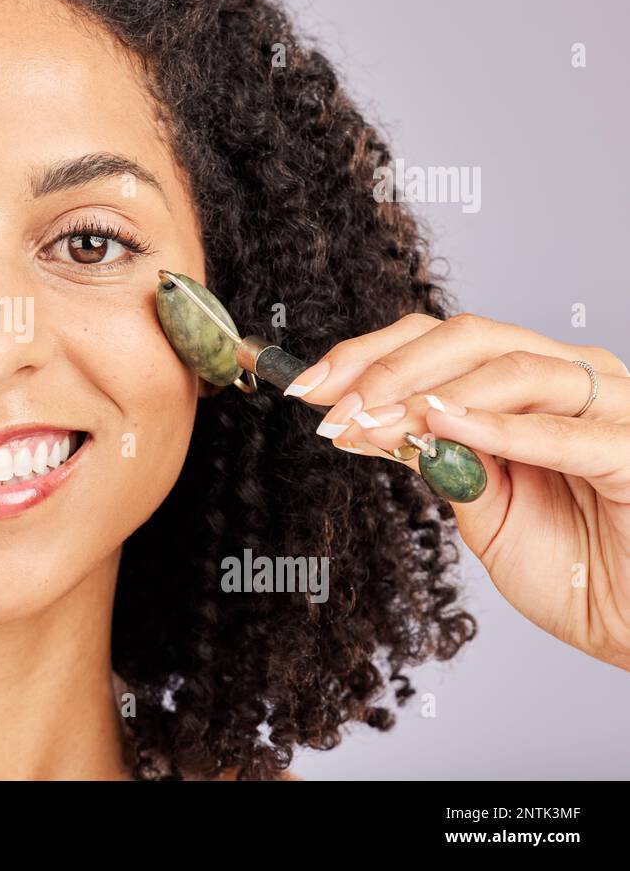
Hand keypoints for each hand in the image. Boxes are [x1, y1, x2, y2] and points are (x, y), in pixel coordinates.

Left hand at [285, 313, 629, 671]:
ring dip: (430, 396)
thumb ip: (440, 460)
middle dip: (387, 371)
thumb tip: (372, 423)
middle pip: (469, 338)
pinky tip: (446, 427)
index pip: (442, 341)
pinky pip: (565, 431)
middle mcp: (574, 379)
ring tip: (376, 425)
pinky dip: (498, 426)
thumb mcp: (483, 510)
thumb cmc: (578, 570)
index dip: (368, 356)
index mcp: (533, 385)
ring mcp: (612, 407)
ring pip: (512, 368)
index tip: (308, 387)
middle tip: (335, 412)